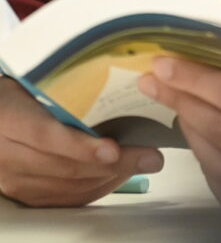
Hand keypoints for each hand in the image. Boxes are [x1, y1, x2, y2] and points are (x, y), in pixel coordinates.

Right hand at [0, 77, 162, 206]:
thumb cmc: (17, 93)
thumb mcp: (33, 83)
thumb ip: (66, 89)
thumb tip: (117, 79)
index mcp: (10, 119)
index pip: (47, 137)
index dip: (81, 147)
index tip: (113, 149)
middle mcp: (8, 155)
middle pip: (64, 167)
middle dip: (113, 165)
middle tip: (149, 157)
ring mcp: (14, 179)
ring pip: (67, 187)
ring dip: (109, 178)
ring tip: (141, 164)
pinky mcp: (23, 194)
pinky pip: (64, 199)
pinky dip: (95, 188)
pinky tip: (117, 176)